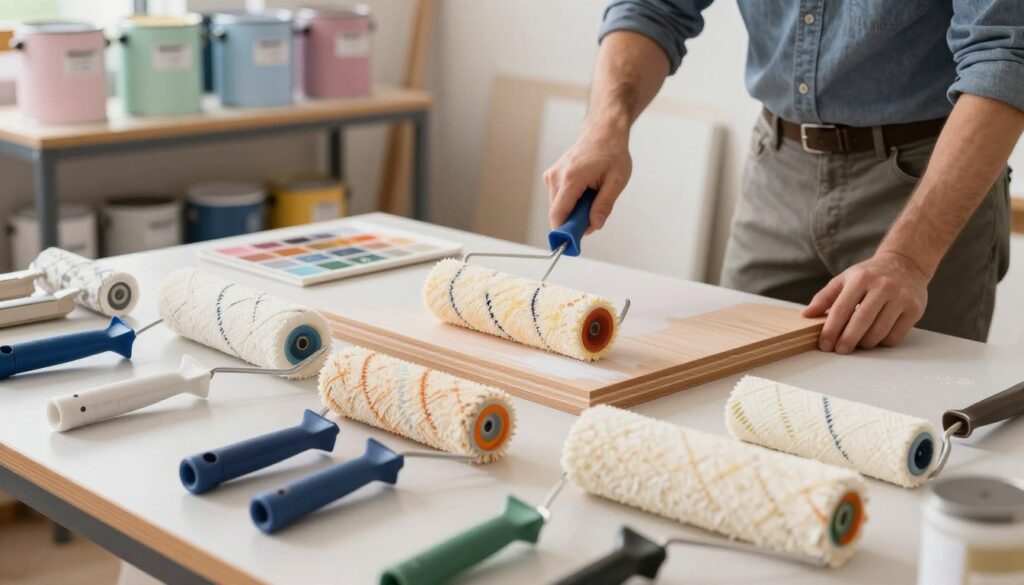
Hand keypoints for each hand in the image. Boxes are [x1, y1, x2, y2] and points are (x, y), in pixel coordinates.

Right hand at [543, 120, 631, 231]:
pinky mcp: (551, 177)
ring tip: (592, 196)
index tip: (570, 245)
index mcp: (572, 178)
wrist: (602, 132)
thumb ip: (604, 205)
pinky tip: (584, 190)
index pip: (558, 214)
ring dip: (574, 211)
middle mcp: (557, 176)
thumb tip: (594, 225)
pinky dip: (571, 202)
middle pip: (558, 213)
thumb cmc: (611, 153)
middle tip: (594, 215)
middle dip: (574, 221)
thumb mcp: (617, 181)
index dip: (563, 233)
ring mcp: (551, 176)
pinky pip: (558, 199)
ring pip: (558, 207)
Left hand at [802, 251, 928, 352]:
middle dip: (847, 340)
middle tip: (840, 350)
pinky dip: (882, 342)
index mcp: (861, 278)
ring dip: (865, 343)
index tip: (824, 345)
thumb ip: (825, 297)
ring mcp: (901, 298)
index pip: (841, 309)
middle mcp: (883, 286)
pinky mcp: (915, 309)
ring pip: (879, 332)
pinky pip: (895, 336)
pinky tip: (875, 337)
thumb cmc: (869, 275)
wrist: (905, 264)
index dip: (831, 330)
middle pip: (861, 322)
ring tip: (857, 343)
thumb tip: (806, 315)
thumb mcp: (845, 279)